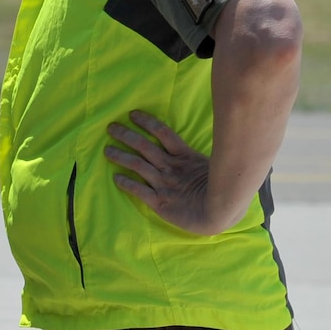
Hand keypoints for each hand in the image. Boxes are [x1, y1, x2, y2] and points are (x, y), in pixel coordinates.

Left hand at [105, 110, 221, 234]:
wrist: (222, 214)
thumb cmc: (223, 191)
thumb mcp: (214, 167)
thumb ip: (203, 156)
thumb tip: (214, 141)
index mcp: (185, 157)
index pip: (163, 133)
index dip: (147, 122)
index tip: (132, 114)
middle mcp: (171, 167)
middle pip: (144, 146)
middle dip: (126, 135)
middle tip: (111, 127)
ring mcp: (164, 184)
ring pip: (137, 165)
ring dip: (121, 156)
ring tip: (107, 150)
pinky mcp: (159, 202)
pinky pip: (138, 190)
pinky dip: (126, 183)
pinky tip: (116, 178)